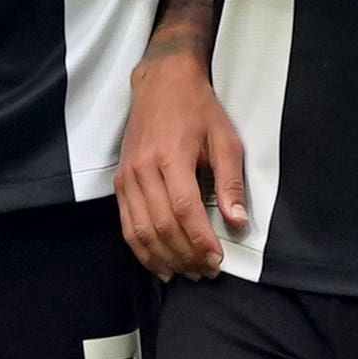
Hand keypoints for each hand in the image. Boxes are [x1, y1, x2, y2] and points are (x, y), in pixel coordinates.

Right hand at [118, 50, 246, 279]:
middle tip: (206, 272)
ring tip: (186, 273)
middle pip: (161, 225)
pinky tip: (159, 264)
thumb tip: (237, 221)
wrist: (161, 84)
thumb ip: (230, 182)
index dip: (200, 240)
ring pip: (141, 230)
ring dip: (164, 257)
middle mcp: (144, 170)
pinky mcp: (120, 183)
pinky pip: (127, 224)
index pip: (184, 209)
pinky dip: (142, 249)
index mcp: (171, 157)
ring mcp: (128, 177)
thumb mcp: (225, 140)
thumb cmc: (197, 110)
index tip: (217, 260)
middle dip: (185, 255)